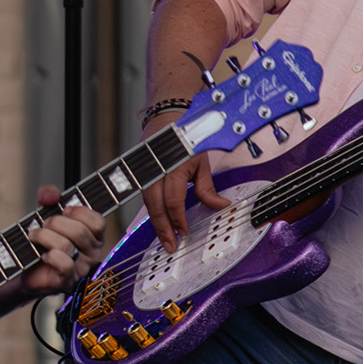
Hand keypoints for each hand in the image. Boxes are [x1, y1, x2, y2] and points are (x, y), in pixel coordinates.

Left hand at [21, 183, 105, 292]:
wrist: (26, 268)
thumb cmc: (42, 241)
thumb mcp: (46, 211)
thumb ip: (49, 196)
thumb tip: (50, 195)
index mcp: (93, 236)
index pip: (97, 221)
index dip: (79, 212)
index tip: (64, 210)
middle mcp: (91, 253)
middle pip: (80, 231)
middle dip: (56, 223)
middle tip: (44, 224)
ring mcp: (81, 269)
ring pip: (67, 245)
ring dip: (44, 236)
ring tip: (35, 236)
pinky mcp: (67, 281)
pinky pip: (64, 264)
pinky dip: (49, 256)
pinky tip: (42, 255)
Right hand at [138, 117, 227, 252]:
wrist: (168, 117)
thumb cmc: (186, 138)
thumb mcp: (202, 162)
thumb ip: (207, 188)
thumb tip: (222, 206)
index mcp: (172, 168)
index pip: (173, 201)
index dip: (178, 219)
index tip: (184, 232)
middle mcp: (155, 172)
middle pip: (155, 207)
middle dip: (162, 228)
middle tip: (169, 246)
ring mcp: (145, 172)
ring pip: (147, 203)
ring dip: (156, 222)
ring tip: (164, 237)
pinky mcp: (140, 173)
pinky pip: (145, 195)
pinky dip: (152, 210)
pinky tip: (159, 220)